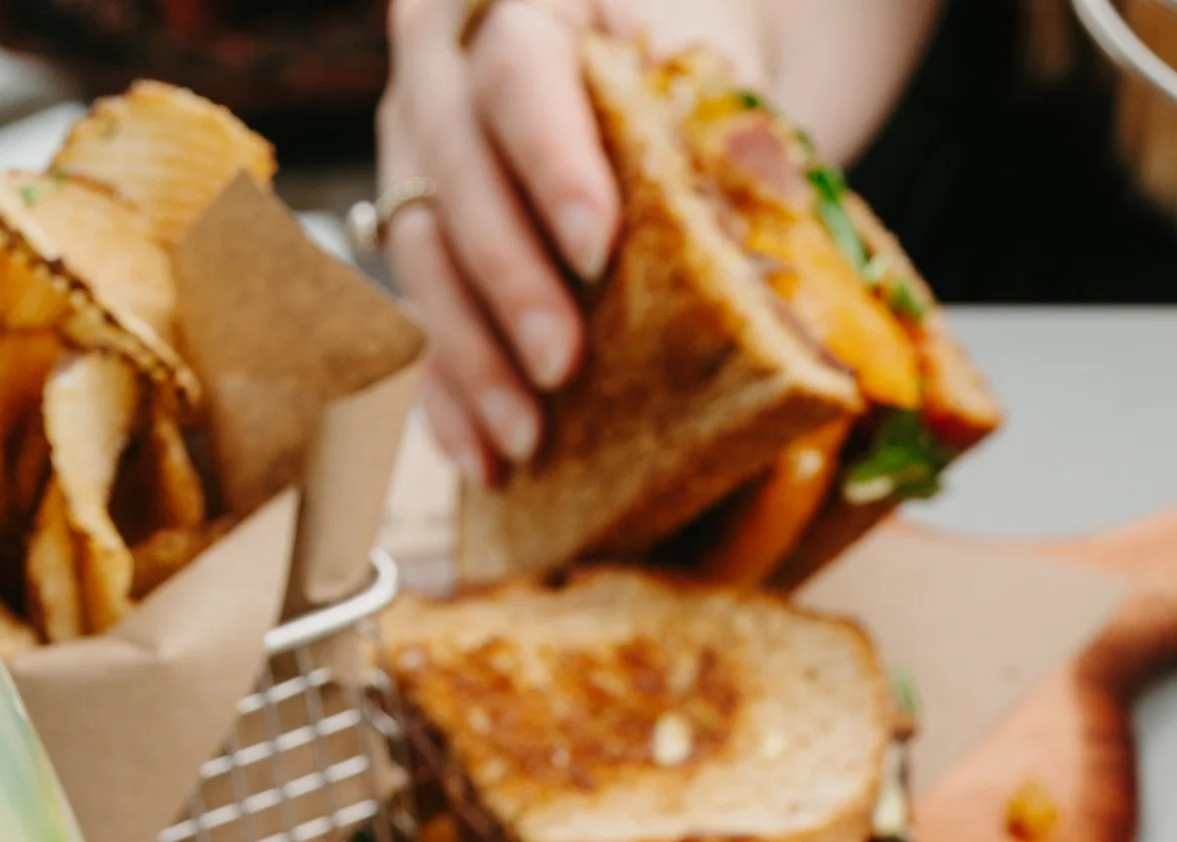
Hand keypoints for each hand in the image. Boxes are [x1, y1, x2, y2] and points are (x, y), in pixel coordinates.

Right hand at [374, 0, 944, 484]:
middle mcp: (445, 74)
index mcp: (521, 8)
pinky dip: (449, 395)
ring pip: (420, 250)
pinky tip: (485, 461)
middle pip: (455, 169)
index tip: (595, 248)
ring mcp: (418, 157)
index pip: (519, 73)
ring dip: (472, 354)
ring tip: (526, 438)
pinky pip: (415, 318)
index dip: (551, 161)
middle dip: (508, 278)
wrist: (646, 64)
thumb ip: (714, 118)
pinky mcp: (419, 236)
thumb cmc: (683, 63)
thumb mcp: (707, 59)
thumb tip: (760, 235)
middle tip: (563, 365)